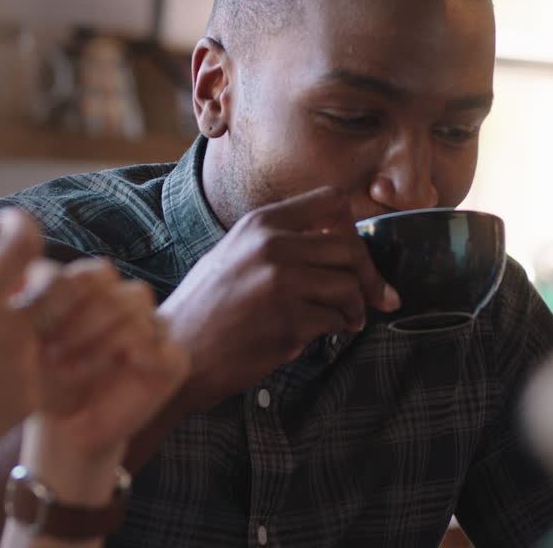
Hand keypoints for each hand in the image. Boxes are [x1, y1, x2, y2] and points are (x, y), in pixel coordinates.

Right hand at [0, 194, 44, 498]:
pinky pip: (67, 368)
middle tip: (20, 276)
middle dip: (43, 271)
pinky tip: (39, 353)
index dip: (20, 224)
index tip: (7, 223)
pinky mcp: (31, 400)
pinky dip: (64, 355)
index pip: (22, 245)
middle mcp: (6, 332)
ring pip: (69, 324)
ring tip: (30, 313)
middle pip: (59, 282)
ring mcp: (23, 368)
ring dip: (57, 312)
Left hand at [16, 260, 189, 502]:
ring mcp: (149, 332)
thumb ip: (28, 301)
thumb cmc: (40, 385)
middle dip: (84, 319)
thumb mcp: (23, 345)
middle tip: (52, 354)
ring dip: (107, 338)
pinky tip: (123, 364)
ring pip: (143, 310)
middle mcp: (122, 306)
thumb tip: (29, 264)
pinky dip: (147, 353)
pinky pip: (170, 349)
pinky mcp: (168, 363)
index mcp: (90, 292)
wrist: (64, 434)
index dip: (67, 292)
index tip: (38, 328)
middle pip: (119, 288)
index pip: (93, 272)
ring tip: (74, 370)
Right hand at [157, 186, 398, 411]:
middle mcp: (272, 246)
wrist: (178, 353)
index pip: (333, 200)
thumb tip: (339, 243)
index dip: (353, 228)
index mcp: (261, 223)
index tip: (356, 253)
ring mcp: (280, 283)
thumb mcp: (236, 254)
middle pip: (350, 248)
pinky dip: (333, 330)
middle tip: (374, 297)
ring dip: (355, 308)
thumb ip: (282, 243)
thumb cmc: (208, 308)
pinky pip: (334, 321)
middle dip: (368, 277)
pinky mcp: (287, 322)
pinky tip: (314, 336)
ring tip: (346, 321)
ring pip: (348, 286)